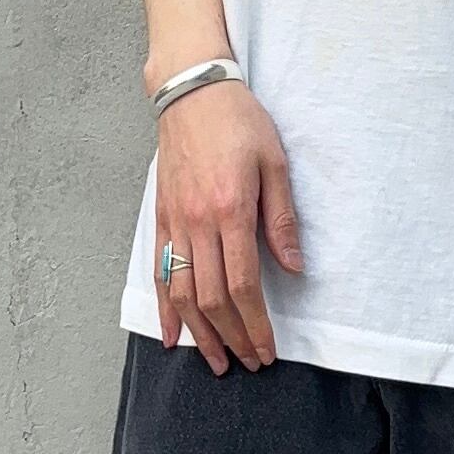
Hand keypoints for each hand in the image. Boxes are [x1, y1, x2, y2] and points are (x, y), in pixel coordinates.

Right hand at [154, 80, 303, 371]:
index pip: (242, 286)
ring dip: (199, 333)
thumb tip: (293, 268)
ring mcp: (175, 222)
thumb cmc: (239, 122)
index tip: (267, 349)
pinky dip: (163, 307)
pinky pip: (160, 272)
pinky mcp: (161, 217)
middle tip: (248, 362)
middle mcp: (198, 223)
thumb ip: (282, 219)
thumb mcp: (276, 163)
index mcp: (231, 211)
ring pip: (182, 293)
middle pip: (212, 298)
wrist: (192, 90)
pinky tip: (171, 334)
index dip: (255, 325)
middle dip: (232, 338)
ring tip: (214, 361)